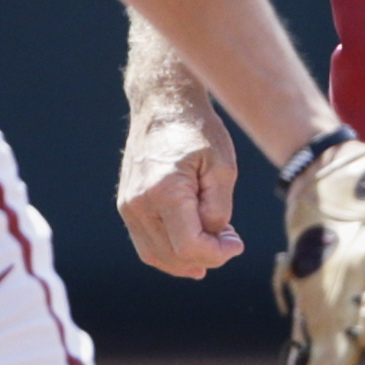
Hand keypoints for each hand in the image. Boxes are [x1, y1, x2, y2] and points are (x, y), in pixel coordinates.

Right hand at [118, 98, 244, 277]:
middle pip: (174, 256)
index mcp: (165, 192)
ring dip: (188, 260)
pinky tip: (194, 245)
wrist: (162, 105)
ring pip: (157, 256)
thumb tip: (213, 238)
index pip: (190, 247)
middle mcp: (139, 204)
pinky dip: (171, 253)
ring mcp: (129, 207)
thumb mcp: (222, 166)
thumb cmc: (197, 130)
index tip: (237, 242)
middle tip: (231, 239)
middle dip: (207, 256)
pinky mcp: (127, 206)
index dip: (217, 254)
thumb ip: (219, 208)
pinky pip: (147, 244)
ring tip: (214, 241)